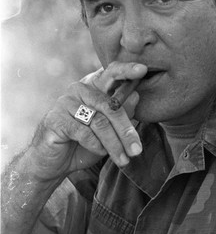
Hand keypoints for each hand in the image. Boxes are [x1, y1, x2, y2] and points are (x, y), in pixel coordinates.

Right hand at [27, 61, 147, 180]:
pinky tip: (100, 153)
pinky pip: (84, 132)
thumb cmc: (84, 144)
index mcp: (93, 87)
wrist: (53, 163)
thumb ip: (121, 113)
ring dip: (114, 144)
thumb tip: (136, 95)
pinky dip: (96, 145)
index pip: (111, 73)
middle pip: (110, 106)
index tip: (143, 70)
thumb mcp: (109, 130)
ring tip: (123, 159)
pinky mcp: (55, 119)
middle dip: (126, 130)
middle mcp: (79, 89)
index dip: (127, 70)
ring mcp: (65, 102)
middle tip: (136, 150)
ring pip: (99, 122)